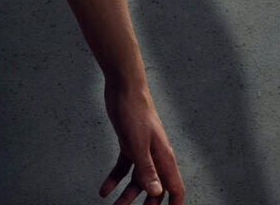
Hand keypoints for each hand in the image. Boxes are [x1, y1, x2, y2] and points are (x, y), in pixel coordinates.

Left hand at [97, 78, 186, 203]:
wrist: (123, 86)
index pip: (175, 188)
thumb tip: (155, 192)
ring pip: (138, 180)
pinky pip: (124, 167)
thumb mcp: (138, 143)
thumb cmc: (134, 111)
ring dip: (127, 196)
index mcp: (164, 157)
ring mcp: (143, 150)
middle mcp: (156, 157)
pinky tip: (104, 190)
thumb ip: (147, 168)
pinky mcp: (129, 144)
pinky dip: (114, 179)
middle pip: (155, 189)